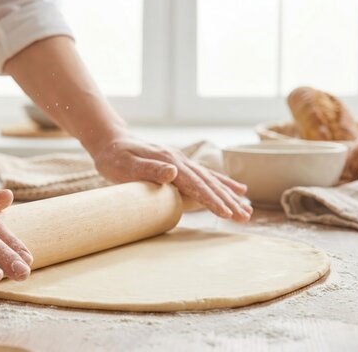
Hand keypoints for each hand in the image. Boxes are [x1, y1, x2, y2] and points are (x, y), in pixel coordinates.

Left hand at [91, 135, 252, 221]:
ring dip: (230, 195)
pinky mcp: (180, 165)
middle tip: (245, 218)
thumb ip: (149, 169)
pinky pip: (206, 175)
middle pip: (209, 184)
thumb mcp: (126, 165)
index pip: (195, 185)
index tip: (226, 213)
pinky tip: (237, 189)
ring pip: (211, 180)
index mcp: (169, 162)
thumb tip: (174, 172)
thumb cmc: (114, 157)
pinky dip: (223, 183)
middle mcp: (180, 161)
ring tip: (247, 210)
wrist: (110, 141)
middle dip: (228, 201)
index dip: (211, 200)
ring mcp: (181, 162)